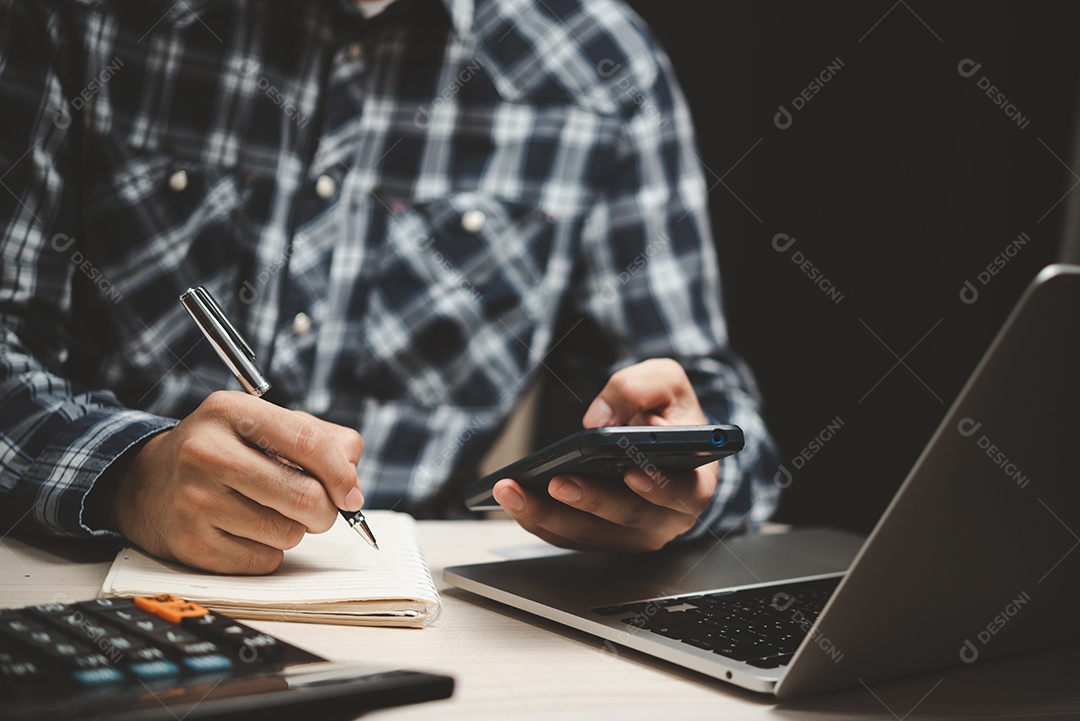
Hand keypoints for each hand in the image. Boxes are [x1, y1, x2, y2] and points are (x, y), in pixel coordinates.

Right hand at [86, 391, 364, 573]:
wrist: (148, 483)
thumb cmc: (223, 451)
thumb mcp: (263, 425)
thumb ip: (320, 439)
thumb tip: (352, 482)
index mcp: (230, 411)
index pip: (308, 442)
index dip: (341, 474)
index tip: (352, 494)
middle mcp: (206, 451)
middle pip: (303, 495)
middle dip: (325, 511)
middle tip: (319, 510)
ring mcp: (194, 499)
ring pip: (287, 533)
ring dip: (294, 530)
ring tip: (271, 513)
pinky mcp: (190, 543)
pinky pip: (263, 560)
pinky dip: (269, 551)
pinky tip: (247, 531)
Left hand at [493, 358, 718, 552]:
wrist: (657, 432)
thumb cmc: (667, 411)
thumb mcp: (665, 382)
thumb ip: (639, 388)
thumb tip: (598, 420)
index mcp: (694, 483)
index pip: (682, 493)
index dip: (659, 488)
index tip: (632, 474)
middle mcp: (665, 518)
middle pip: (627, 518)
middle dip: (590, 501)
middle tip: (558, 482)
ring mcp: (631, 533)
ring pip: (588, 533)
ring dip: (547, 514)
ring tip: (511, 488)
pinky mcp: (600, 536)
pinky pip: (565, 535)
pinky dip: (535, 517)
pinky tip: (510, 495)